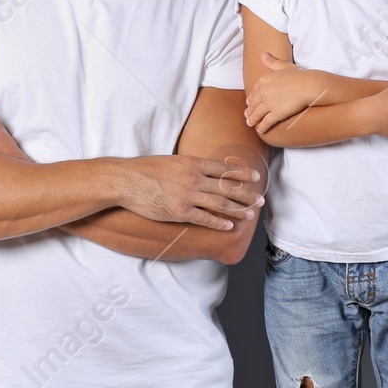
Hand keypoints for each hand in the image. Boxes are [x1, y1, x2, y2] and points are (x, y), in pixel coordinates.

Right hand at [117, 153, 264, 229]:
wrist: (127, 181)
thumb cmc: (146, 169)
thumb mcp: (172, 161)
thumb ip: (189, 166)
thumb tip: (202, 169)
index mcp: (193, 163)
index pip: (224, 169)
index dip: (242, 174)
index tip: (255, 177)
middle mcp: (194, 178)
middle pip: (227, 187)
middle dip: (247, 194)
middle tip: (260, 200)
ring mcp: (188, 195)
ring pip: (220, 203)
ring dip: (238, 210)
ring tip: (250, 215)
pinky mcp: (179, 211)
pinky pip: (204, 218)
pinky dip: (219, 223)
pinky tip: (229, 226)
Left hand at [246, 54, 330, 131]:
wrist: (311, 85)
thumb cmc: (301, 75)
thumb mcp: (285, 66)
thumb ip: (272, 62)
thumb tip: (262, 54)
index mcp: (264, 80)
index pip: (253, 92)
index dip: (251, 100)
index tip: (249, 104)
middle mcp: (264, 91)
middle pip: (253, 104)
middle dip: (249, 111)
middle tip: (248, 116)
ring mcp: (269, 103)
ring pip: (257, 114)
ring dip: (252, 120)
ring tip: (251, 124)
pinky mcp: (276, 113)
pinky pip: (265, 122)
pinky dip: (262, 127)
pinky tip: (260, 130)